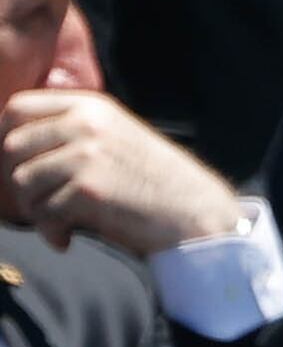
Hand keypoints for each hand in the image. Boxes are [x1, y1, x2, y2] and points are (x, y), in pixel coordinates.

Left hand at [0, 88, 242, 251]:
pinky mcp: (90, 190)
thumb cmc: (156, 183)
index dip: (5, 137)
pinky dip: (50, 231)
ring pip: (23, 182)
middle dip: (16, 182)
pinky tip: (65, 239)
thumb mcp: (117, 137)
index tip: (17, 164)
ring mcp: (88, 156)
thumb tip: (13, 146)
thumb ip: (74, 130)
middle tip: (38, 203)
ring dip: (33, 210)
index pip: (18, 108)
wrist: (198, 213)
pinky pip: (44, 211)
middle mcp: (86, 125)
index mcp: (91, 108)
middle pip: (12, 147)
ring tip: (55, 222)